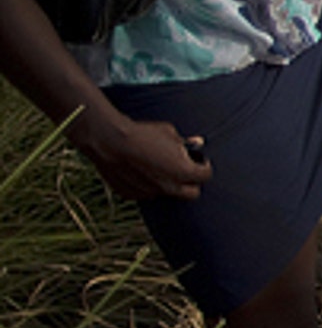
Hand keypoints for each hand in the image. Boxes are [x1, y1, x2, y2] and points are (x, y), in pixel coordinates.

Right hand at [74, 112, 211, 200]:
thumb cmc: (142, 133)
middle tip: (186, 170)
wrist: (109, 141)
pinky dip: (148, 185)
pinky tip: (141, 170)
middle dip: (193, 182)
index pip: (206, 176)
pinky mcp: (132, 195)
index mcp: (183, 171)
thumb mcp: (169, 132)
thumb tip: (198, 143)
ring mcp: (150, 193)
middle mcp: (169, 187)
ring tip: (160, 167)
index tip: (200, 159)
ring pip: (168, 193)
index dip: (205, 165)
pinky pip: (147, 193)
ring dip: (169, 183)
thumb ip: (185, 142)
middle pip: (192, 193)